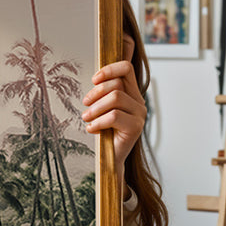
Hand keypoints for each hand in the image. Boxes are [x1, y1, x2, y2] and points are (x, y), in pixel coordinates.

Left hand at [82, 34, 145, 181]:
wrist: (110, 157)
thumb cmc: (104, 131)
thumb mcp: (102, 108)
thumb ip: (103, 93)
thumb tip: (96, 78)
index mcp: (132, 93)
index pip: (126, 68)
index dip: (109, 69)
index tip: (94, 80)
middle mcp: (139, 101)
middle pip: (117, 84)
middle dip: (96, 93)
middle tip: (85, 104)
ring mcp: (139, 114)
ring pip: (116, 97)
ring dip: (95, 108)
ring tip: (86, 118)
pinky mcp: (136, 127)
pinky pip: (114, 116)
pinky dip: (98, 121)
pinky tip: (92, 129)